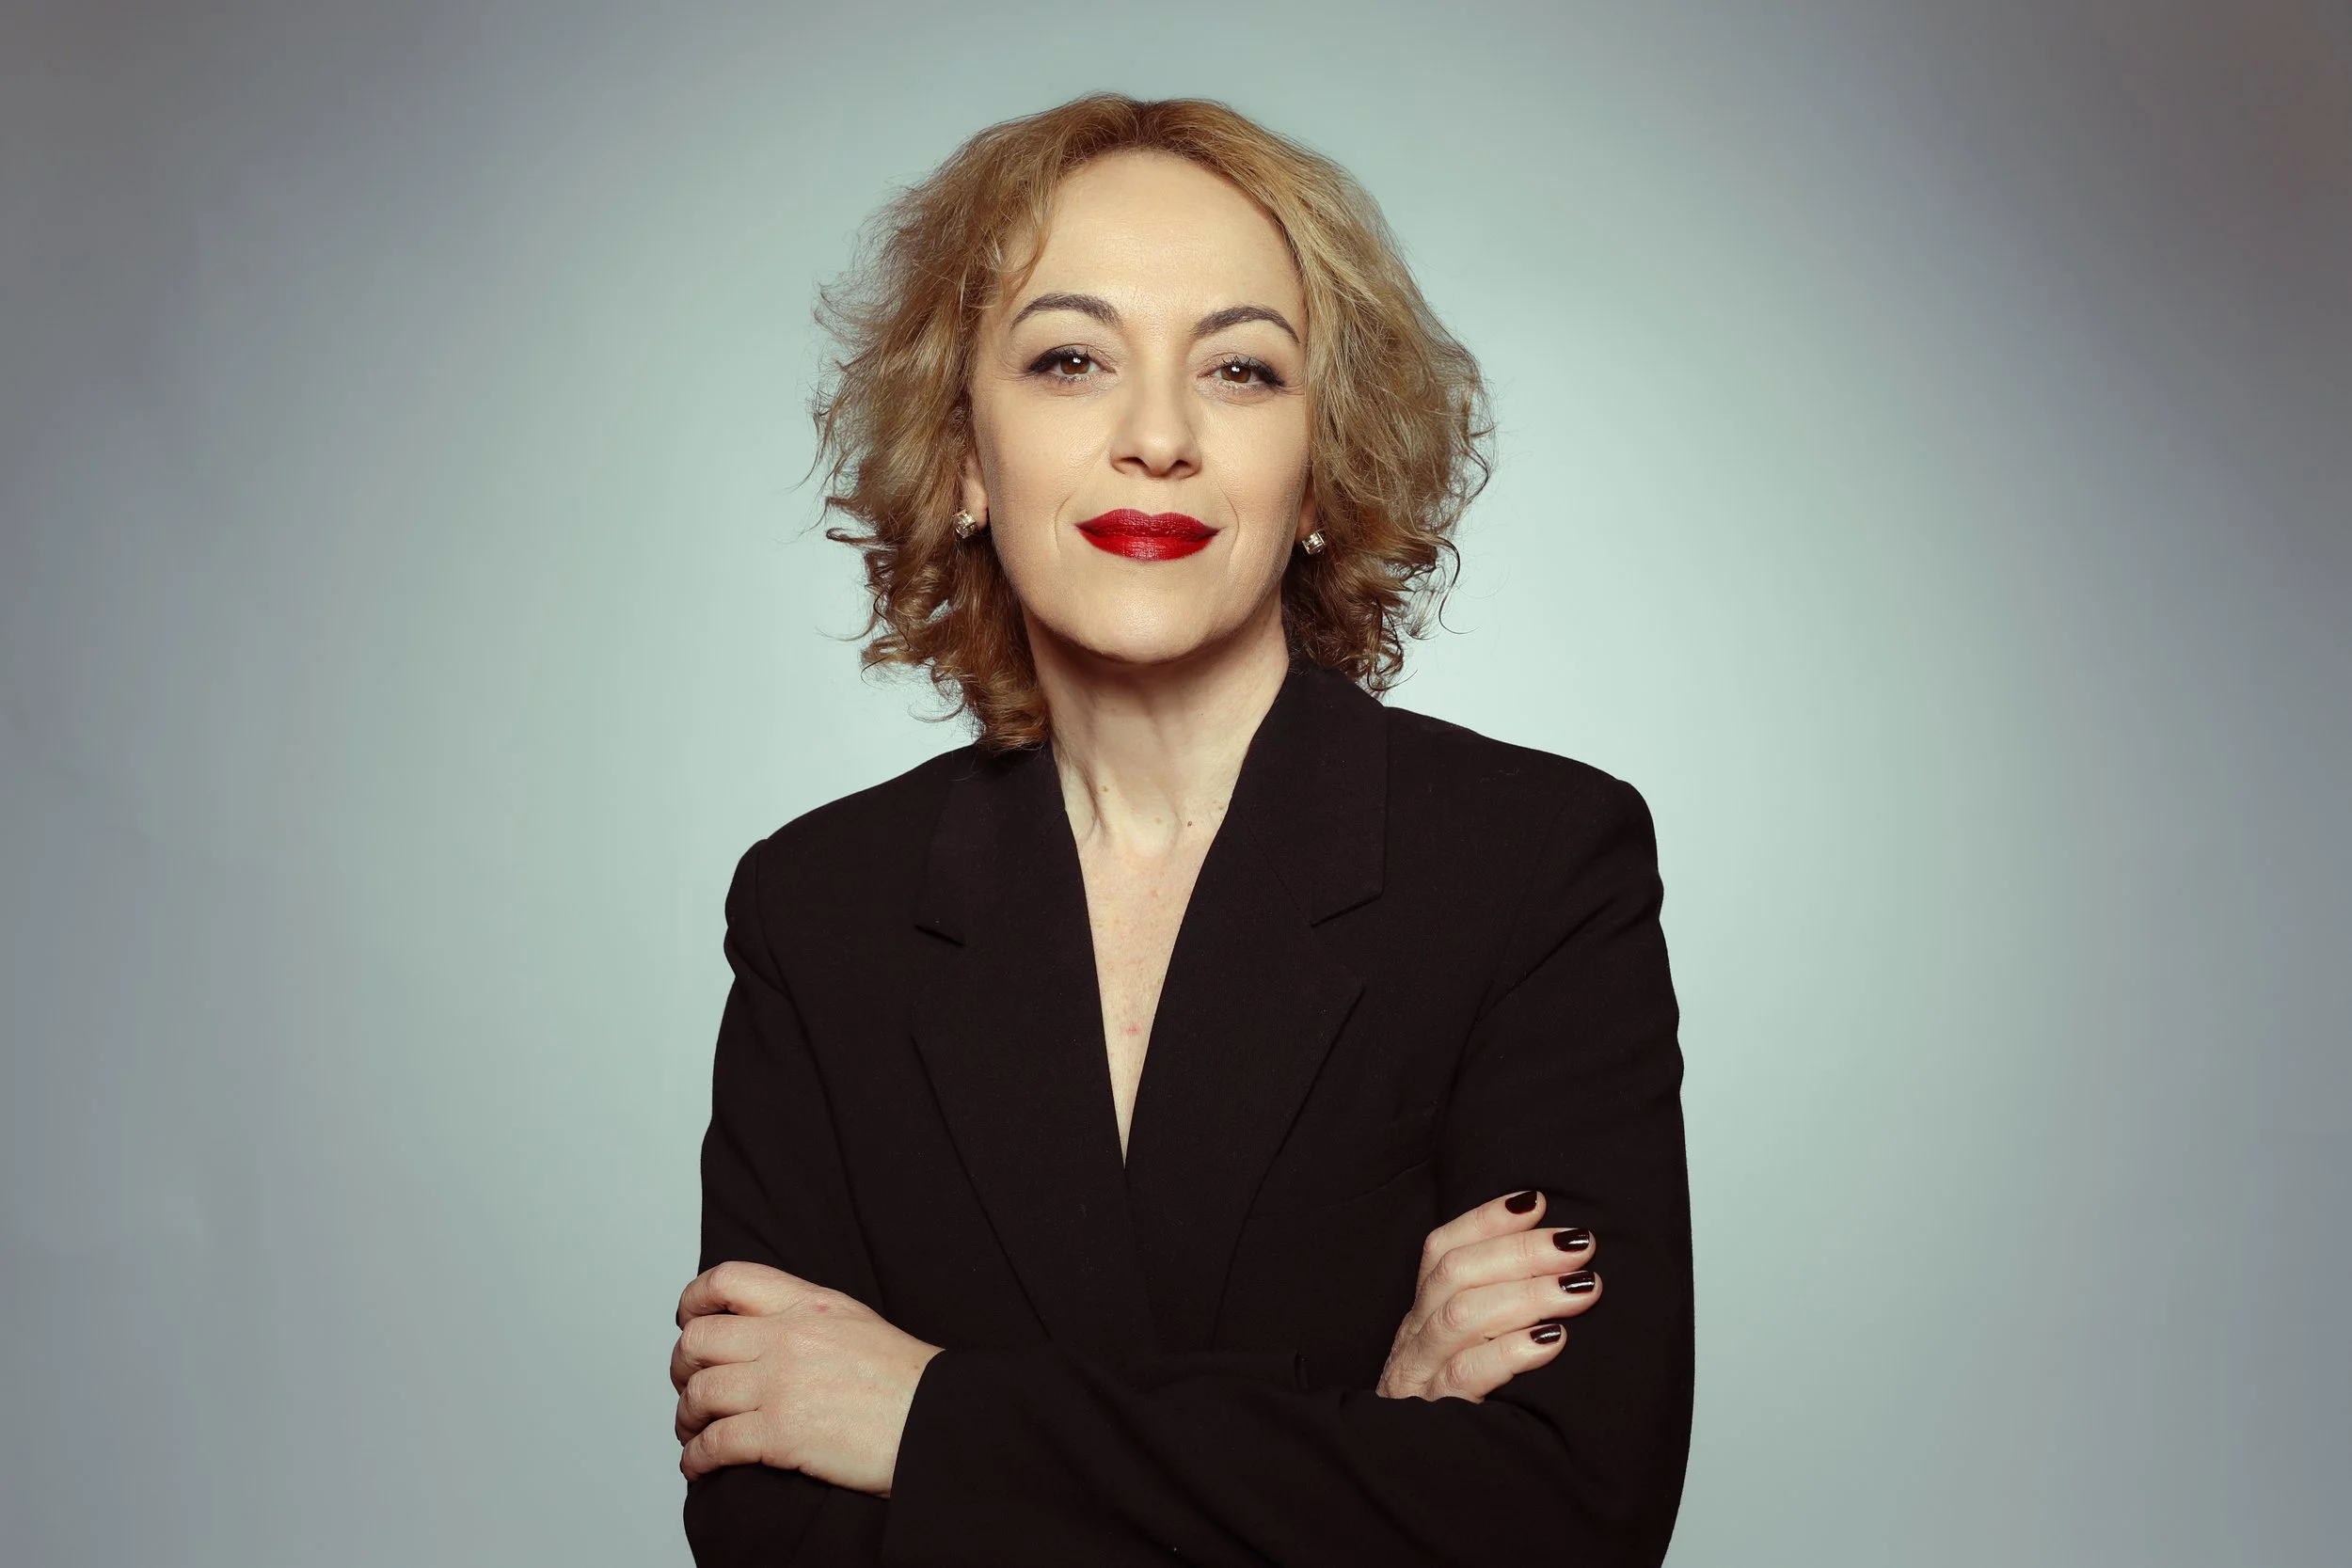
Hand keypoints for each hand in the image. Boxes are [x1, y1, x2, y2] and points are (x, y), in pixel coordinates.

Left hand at [670, 1261, 943, 1494]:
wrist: (937, 1421)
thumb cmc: (904, 1380)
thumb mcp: (854, 1321)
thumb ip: (805, 1315)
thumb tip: (762, 1327)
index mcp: (809, 1303)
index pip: (728, 1280)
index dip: (694, 1300)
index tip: (688, 1320)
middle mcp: (788, 1336)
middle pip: (699, 1339)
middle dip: (682, 1367)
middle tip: (690, 1385)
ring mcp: (781, 1384)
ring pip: (698, 1392)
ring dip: (686, 1417)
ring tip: (694, 1431)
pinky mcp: (780, 1434)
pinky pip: (713, 1444)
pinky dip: (695, 1458)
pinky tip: (699, 1465)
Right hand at [1376, 1189, 1601, 1401]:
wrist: (1424, 1485)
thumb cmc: (1462, 1409)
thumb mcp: (1466, 1350)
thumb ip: (1494, 1306)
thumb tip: (1562, 1257)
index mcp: (1420, 1316)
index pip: (1441, 1249)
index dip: (1487, 1220)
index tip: (1537, 1201)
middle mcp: (1413, 1341)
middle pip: (1454, 1274)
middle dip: (1521, 1252)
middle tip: (1578, 1246)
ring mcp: (1420, 1379)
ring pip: (1461, 1316)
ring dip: (1527, 1293)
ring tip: (1581, 1287)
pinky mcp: (1436, 1418)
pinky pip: (1466, 1376)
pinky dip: (1510, 1351)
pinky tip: (1551, 1341)